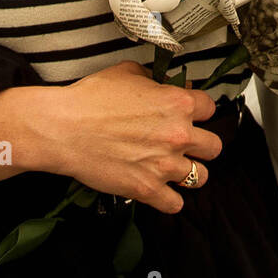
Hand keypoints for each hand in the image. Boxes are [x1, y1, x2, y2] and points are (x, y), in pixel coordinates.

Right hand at [38, 61, 221, 213]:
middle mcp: (178, 134)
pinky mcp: (147, 190)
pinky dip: (170, 199)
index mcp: (177, 103)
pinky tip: (161, 189)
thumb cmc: (91, 99)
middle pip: (214, 146)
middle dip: (201, 144)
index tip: (191, 115)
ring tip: (174, 168)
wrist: (64, 128)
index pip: (210, 108)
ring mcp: (165, 165)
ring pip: (201, 177)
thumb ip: (155, 79)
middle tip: (186, 144)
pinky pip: (176, 204)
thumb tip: (168, 86)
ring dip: (189, 172)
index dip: (199, 111)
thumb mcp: (128, 72)